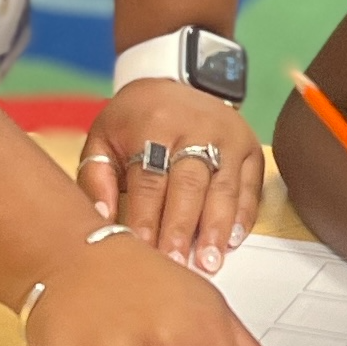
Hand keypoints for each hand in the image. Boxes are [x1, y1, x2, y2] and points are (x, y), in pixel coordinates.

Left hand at [79, 79, 262, 273]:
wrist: (175, 81)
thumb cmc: (134, 121)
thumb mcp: (104, 137)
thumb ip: (96, 177)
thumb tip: (102, 218)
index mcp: (154, 123)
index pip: (150, 178)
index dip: (147, 216)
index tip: (143, 250)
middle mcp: (195, 127)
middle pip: (189, 185)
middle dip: (182, 228)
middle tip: (177, 264)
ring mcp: (227, 136)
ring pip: (223, 188)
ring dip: (215, 228)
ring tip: (209, 263)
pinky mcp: (249, 146)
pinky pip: (250, 185)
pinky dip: (243, 215)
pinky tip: (232, 241)